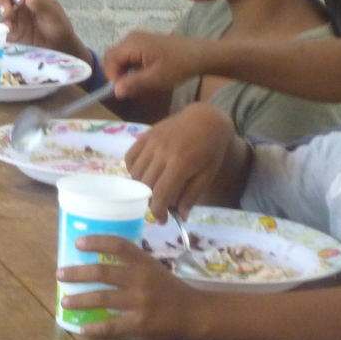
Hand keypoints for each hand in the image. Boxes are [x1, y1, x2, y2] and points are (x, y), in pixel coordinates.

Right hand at [0, 0, 89, 61]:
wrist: (59, 47)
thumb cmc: (58, 27)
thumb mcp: (53, 14)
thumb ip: (41, 4)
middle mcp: (21, 3)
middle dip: (4, 0)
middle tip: (9, 11)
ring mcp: (15, 17)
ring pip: (2, 8)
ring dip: (2, 10)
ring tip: (7, 17)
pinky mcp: (12, 31)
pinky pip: (3, 26)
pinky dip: (2, 26)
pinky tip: (6, 29)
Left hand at [58, 234, 199, 339]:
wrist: (194, 313)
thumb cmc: (170, 289)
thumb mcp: (154, 269)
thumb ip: (132, 264)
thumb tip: (99, 259)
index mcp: (144, 262)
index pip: (118, 245)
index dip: (96, 241)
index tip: (77, 243)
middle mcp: (140, 279)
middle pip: (102, 271)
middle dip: (76, 273)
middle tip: (60, 274)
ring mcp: (139, 302)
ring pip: (101, 298)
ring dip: (79, 300)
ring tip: (64, 302)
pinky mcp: (139, 324)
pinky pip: (111, 326)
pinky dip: (95, 328)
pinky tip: (83, 329)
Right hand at [104, 30, 210, 100]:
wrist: (199, 55)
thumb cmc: (179, 66)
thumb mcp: (156, 78)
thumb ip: (134, 83)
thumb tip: (115, 91)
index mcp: (132, 43)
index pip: (110, 61)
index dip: (112, 78)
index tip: (123, 91)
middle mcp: (131, 37)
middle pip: (112, 58)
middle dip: (116, 75)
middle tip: (128, 90)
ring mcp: (137, 39)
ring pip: (120, 58)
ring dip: (124, 73)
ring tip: (137, 84)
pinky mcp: (143, 43)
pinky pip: (128, 56)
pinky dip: (131, 68)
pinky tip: (143, 76)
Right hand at [124, 103, 234, 217]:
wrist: (206, 119)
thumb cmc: (210, 149)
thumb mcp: (207, 175)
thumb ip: (191, 195)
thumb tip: (180, 216)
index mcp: (180, 164)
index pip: (160, 195)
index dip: (158, 211)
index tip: (162, 220)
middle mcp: (162, 153)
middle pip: (145, 186)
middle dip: (150, 201)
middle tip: (158, 205)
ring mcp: (152, 143)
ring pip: (135, 174)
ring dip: (140, 186)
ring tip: (151, 189)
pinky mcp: (146, 136)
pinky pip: (130, 158)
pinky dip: (132, 169)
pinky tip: (143, 174)